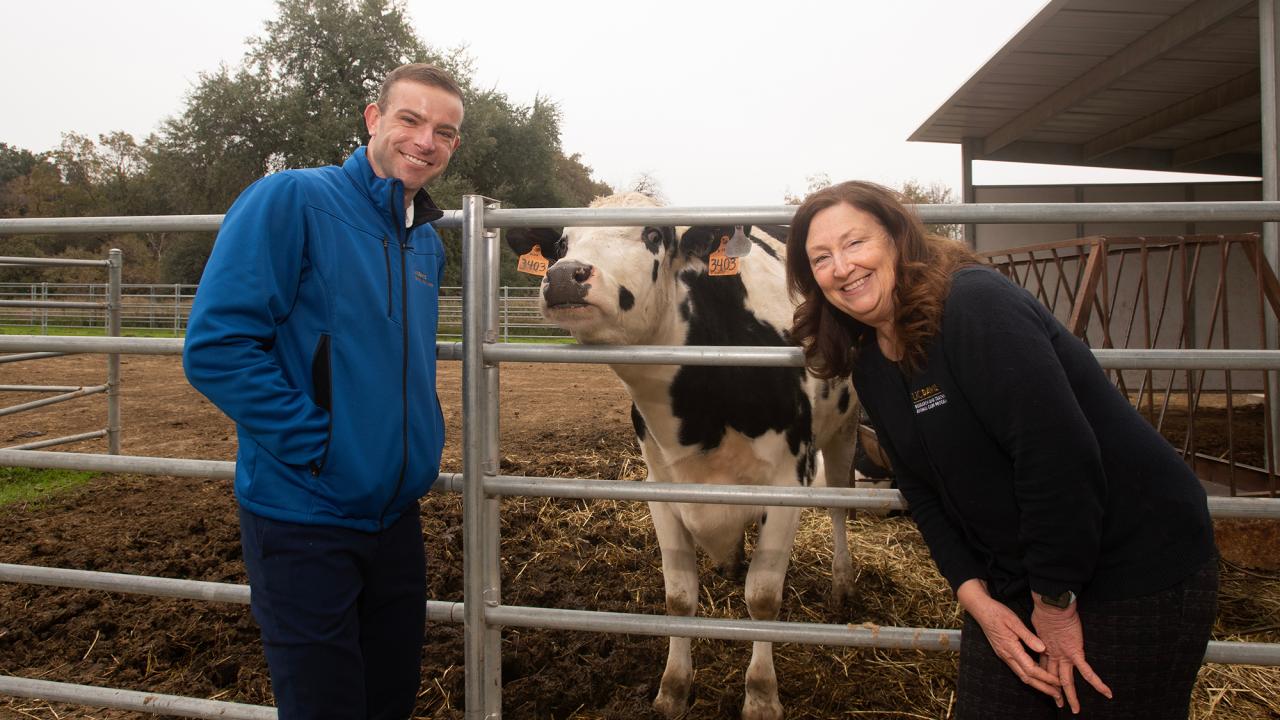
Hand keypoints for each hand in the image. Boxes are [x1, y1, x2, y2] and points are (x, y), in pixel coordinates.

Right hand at [955, 579, 1061, 703]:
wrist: (980, 610)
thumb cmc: (997, 613)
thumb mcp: (1014, 621)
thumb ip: (1029, 637)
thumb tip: (1042, 649)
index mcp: (1010, 648)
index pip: (1031, 669)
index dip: (1046, 677)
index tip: (1058, 682)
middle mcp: (1006, 656)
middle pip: (1027, 678)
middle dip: (1043, 688)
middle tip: (1057, 695)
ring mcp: (1004, 656)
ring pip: (1022, 675)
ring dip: (1037, 684)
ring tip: (1051, 689)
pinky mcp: (1003, 653)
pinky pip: (1018, 669)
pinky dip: (1030, 676)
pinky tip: (1038, 676)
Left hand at [1031, 596, 1112, 713]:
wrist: (1052, 605)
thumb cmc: (1046, 610)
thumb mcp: (1040, 623)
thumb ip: (1042, 631)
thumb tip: (1043, 630)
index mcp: (1045, 649)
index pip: (1045, 668)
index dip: (1045, 679)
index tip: (1046, 687)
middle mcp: (1054, 655)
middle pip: (1055, 678)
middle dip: (1056, 693)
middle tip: (1059, 705)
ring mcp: (1065, 655)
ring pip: (1068, 680)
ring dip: (1072, 696)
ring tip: (1075, 709)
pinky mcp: (1075, 652)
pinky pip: (1087, 671)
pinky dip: (1097, 682)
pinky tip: (1106, 692)